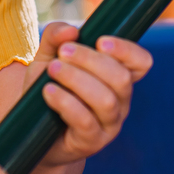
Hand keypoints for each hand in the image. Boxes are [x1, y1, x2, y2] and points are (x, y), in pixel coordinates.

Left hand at [25, 22, 152, 167]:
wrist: (32, 131)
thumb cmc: (48, 89)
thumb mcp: (47, 57)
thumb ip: (56, 37)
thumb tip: (71, 31)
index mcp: (118, 77)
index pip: (141, 62)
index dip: (127, 50)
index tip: (100, 41)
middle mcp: (120, 100)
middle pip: (121, 78)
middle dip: (90, 60)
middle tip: (63, 52)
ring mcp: (109, 124)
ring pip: (105, 99)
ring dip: (77, 79)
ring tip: (53, 69)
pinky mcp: (92, 142)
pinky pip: (85, 121)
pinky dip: (66, 102)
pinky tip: (49, 92)